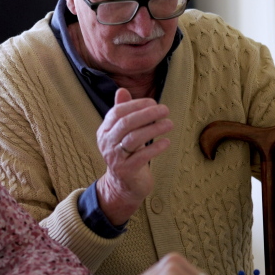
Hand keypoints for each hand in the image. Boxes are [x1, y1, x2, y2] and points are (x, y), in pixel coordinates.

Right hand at [96, 88, 172, 224]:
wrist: (123, 185)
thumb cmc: (127, 153)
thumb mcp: (123, 132)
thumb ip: (122, 112)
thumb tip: (121, 90)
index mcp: (104, 131)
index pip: (118, 112)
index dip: (136, 105)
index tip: (153, 102)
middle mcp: (107, 143)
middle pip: (126, 124)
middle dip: (147, 114)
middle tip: (165, 109)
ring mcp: (115, 158)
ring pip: (134, 139)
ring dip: (154, 129)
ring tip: (169, 124)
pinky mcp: (126, 171)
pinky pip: (141, 156)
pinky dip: (155, 147)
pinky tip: (166, 141)